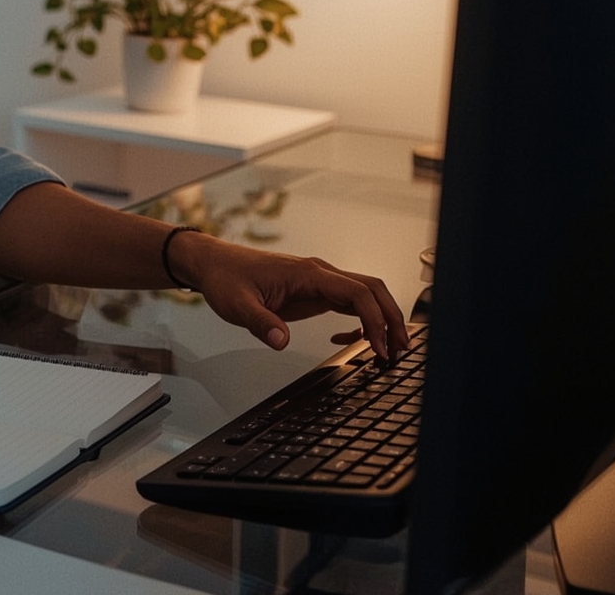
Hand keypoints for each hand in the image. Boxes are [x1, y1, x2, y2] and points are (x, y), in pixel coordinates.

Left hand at [172, 232, 408, 356]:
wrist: (214, 265)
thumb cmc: (226, 279)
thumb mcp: (237, 305)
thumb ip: (260, 323)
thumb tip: (280, 341)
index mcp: (309, 273)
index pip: (357, 292)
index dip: (375, 320)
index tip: (380, 347)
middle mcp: (320, 274)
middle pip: (372, 289)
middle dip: (390, 317)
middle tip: (400, 349)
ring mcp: (319, 281)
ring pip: (364, 294)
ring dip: (381, 318)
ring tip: (389, 349)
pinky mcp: (314, 291)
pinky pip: (349, 302)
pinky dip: (360, 321)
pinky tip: (351, 340)